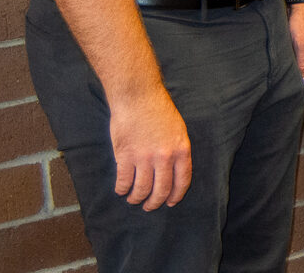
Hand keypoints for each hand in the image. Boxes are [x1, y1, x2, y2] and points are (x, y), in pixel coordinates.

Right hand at [109, 86, 191, 209]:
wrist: (137, 96)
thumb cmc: (158, 109)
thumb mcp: (178, 129)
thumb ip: (176, 150)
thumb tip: (174, 170)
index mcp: (181, 149)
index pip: (182, 180)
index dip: (176, 195)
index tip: (170, 202)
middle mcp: (165, 157)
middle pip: (162, 189)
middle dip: (155, 202)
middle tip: (149, 206)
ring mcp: (144, 157)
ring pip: (142, 189)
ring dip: (137, 198)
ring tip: (133, 199)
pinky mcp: (125, 156)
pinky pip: (124, 180)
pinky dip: (122, 188)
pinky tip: (121, 190)